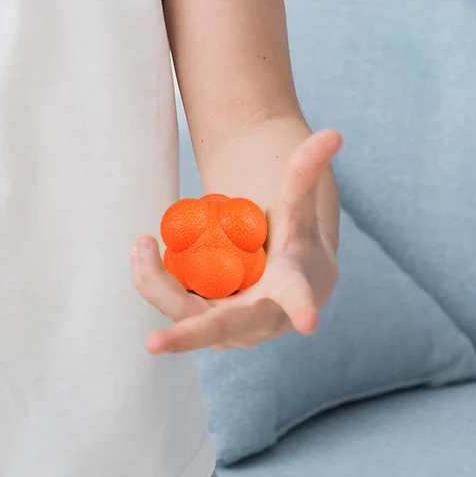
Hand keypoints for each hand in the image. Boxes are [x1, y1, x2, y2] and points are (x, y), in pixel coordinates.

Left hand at [132, 127, 341, 354]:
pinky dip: (152, 279)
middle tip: (153, 343)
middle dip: (186, 337)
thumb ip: (306, 171)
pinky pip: (170, 304)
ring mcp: (228, 330)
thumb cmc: (293, 239)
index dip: (302, 307)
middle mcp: (258, 321)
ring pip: (182, 312)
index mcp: (291, 289)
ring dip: (154, 281)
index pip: (299, 298)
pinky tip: (144, 251)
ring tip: (142, 243)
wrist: (284, 281)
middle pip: (219, 327)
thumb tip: (333, 133)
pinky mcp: (203, 325)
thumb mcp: (297, 205)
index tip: (309, 322)